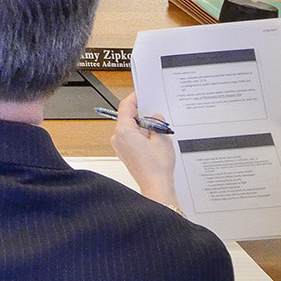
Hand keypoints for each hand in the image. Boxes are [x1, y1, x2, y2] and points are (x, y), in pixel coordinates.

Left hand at [109, 94, 178, 209]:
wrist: (156, 186)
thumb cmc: (157, 167)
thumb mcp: (162, 138)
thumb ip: (157, 122)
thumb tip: (155, 116)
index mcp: (124, 131)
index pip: (125, 107)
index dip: (134, 98)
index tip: (141, 93)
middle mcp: (118, 138)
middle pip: (128, 118)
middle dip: (143, 115)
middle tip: (157, 114)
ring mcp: (120, 147)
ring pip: (131, 129)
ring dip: (144, 127)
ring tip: (158, 132)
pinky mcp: (125, 154)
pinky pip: (131, 139)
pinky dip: (141, 136)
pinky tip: (154, 141)